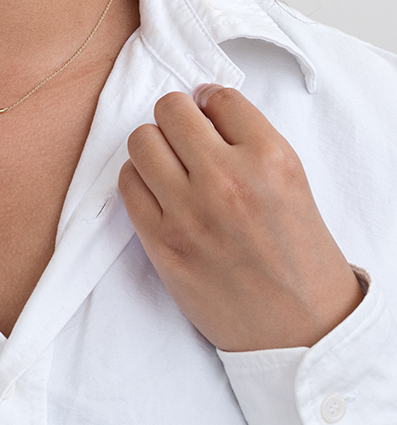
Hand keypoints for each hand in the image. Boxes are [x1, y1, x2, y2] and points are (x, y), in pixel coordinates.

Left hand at [118, 84, 362, 352]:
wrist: (299, 328)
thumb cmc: (297, 254)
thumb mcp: (292, 182)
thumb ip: (249, 140)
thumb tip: (202, 103)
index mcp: (270, 159)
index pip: (218, 96)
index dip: (209, 101)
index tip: (208, 112)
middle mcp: (227, 180)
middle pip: (170, 110)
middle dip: (176, 117)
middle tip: (184, 135)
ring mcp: (189, 213)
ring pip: (140, 140)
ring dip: (152, 146)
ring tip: (169, 163)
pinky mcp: (161, 243)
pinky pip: (126, 183)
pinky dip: (137, 179)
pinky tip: (156, 190)